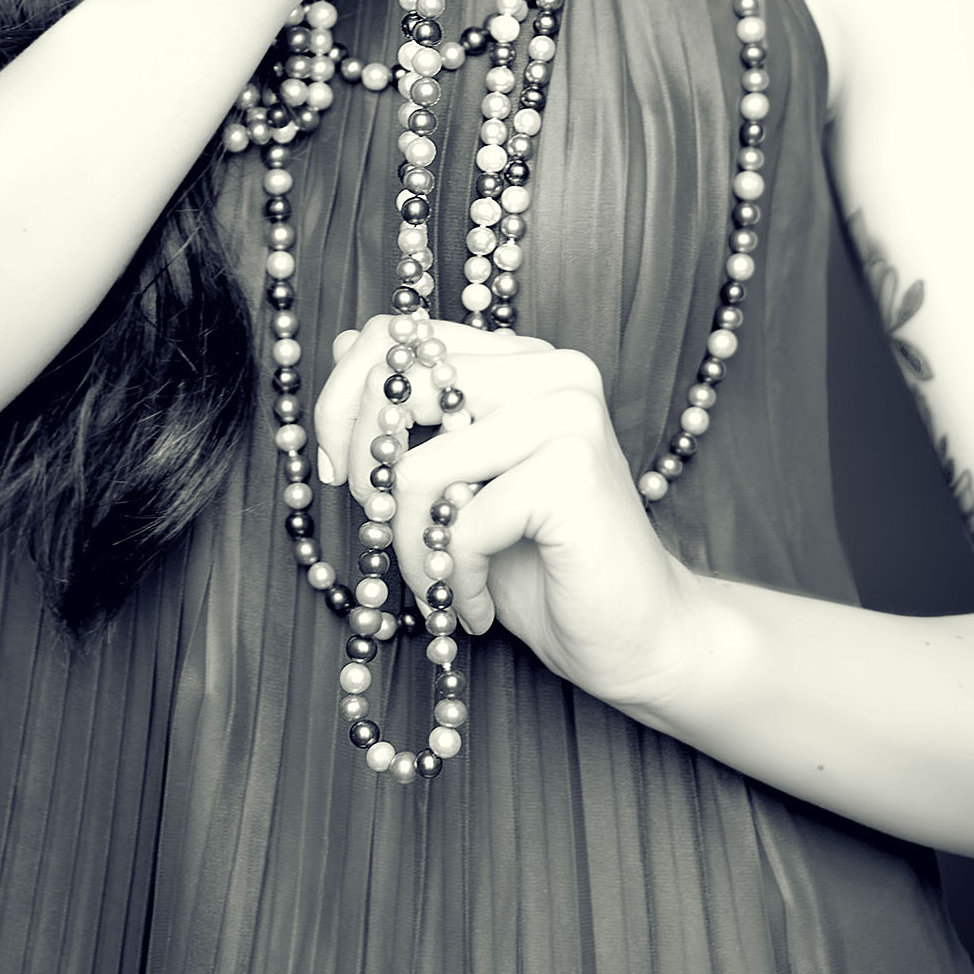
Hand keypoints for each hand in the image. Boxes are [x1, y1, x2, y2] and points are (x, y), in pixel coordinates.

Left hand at [313, 318, 696, 713]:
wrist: (636, 637)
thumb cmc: (541, 564)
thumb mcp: (459, 483)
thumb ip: (415, 416)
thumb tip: (345, 343)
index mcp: (521, 360)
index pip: (397, 337)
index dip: (342, 404)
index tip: (336, 475)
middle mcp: (551, 368)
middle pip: (396, 388)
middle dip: (368, 476)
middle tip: (392, 536)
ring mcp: (567, 412)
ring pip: (417, 467)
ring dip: (413, 547)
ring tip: (442, 587)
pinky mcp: (571, 469)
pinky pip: (461, 523)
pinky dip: (453, 580)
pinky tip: (476, 607)